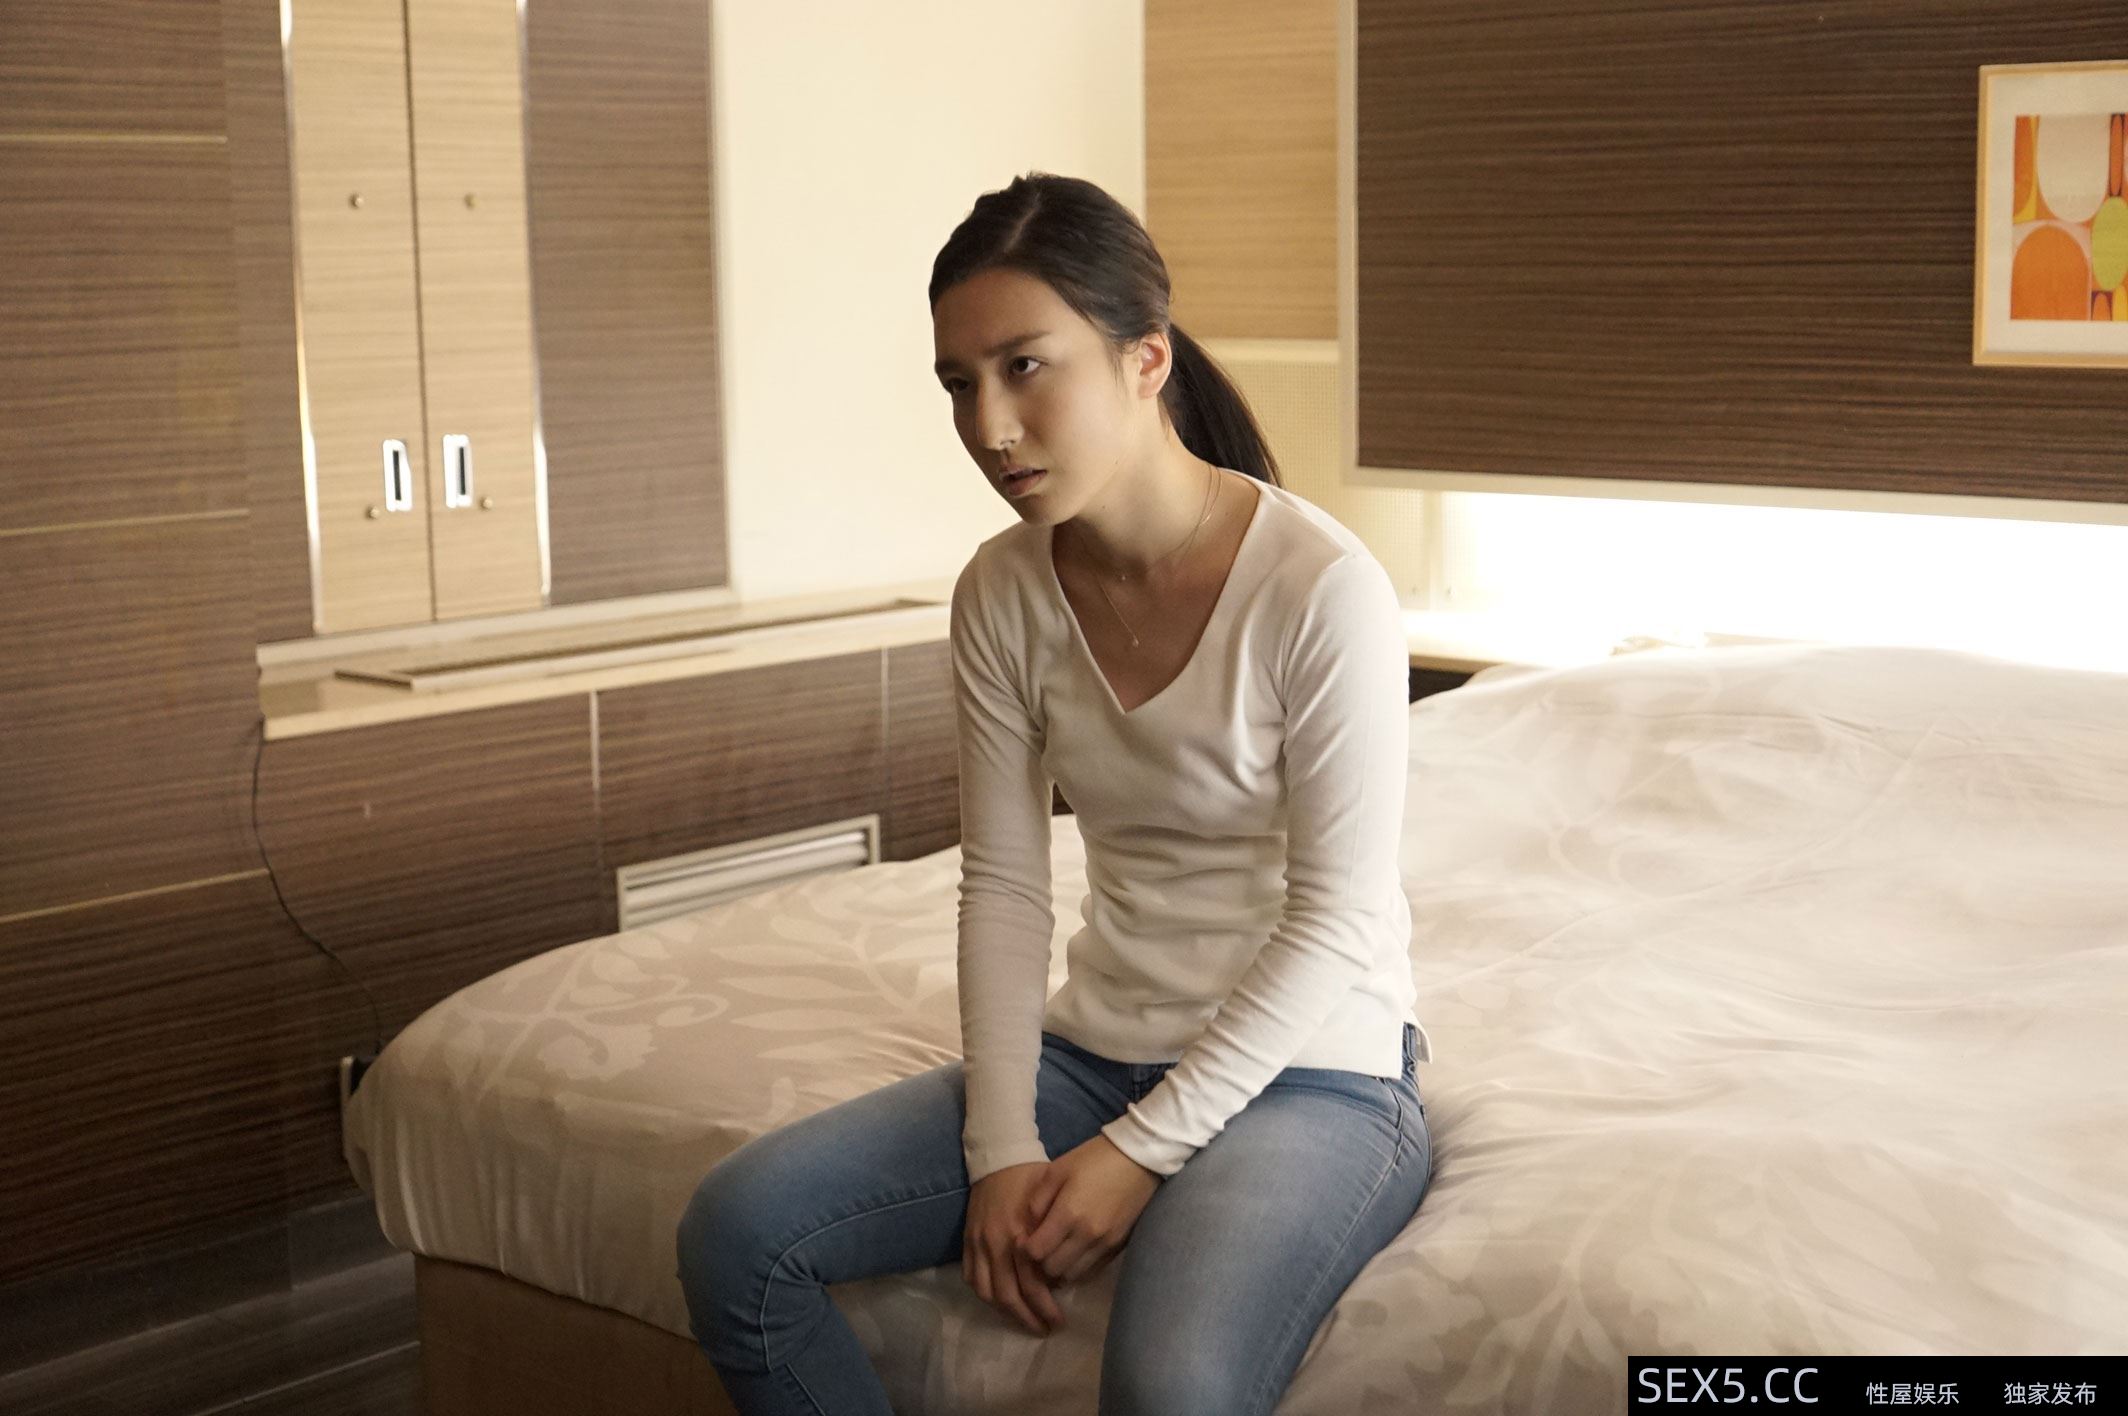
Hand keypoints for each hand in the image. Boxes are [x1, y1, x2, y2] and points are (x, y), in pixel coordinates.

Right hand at [963, 1162, 1066, 1336]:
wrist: (998, 1157)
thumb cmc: (1031, 1177)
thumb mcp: (1052, 1202)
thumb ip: (1056, 1235)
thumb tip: (1066, 1270)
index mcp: (1021, 1235)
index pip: (1032, 1285)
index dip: (1045, 1308)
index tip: (1059, 1320)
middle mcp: (997, 1244)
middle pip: (1009, 1296)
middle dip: (1027, 1318)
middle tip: (1044, 1328)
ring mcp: (978, 1244)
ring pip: (987, 1293)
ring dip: (1005, 1312)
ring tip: (1023, 1319)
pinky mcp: (967, 1241)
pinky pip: (970, 1278)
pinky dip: (984, 1294)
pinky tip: (1000, 1300)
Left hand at [1018, 1134, 1161, 1287]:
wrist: (1138, 1158)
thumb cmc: (1092, 1159)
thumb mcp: (1056, 1170)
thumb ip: (1037, 1201)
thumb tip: (1028, 1229)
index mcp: (1068, 1214)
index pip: (1036, 1252)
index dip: (1025, 1250)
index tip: (1024, 1241)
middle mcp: (1086, 1235)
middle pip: (1052, 1269)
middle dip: (1040, 1263)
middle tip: (1038, 1249)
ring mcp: (1105, 1244)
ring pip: (1072, 1275)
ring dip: (1059, 1269)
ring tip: (1055, 1254)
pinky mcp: (1118, 1247)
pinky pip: (1092, 1271)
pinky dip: (1078, 1269)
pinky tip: (1074, 1254)